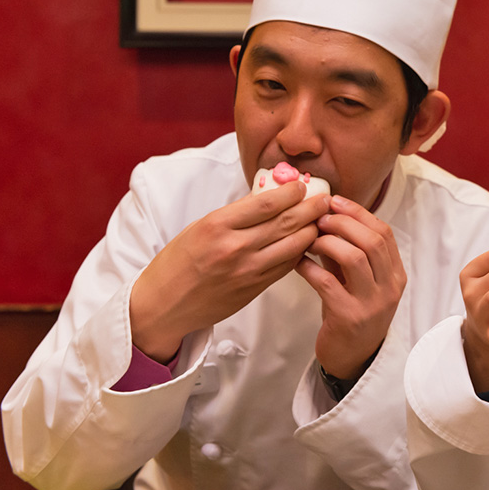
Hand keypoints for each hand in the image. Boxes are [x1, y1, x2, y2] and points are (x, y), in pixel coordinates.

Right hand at [130, 182, 329, 361]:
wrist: (163, 304)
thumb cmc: (178, 262)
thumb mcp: (200, 228)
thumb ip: (234, 215)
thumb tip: (267, 199)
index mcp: (218, 225)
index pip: (266, 203)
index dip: (290, 193)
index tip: (302, 185)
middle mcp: (235, 247)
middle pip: (285, 222)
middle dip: (310, 208)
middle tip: (325, 199)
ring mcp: (247, 270)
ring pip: (293, 245)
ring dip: (312, 230)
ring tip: (323, 219)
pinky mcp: (254, 288)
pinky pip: (286, 266)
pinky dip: (300, 252)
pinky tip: (308, 243)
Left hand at [296, 196, 405, 378]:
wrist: (352, 357)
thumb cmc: (352, 312)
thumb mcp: (356, 279)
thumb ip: (347, 250)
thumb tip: (326, 215)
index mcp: (396, 274)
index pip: (384, 232)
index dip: (358, 213)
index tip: (334, 202)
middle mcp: (390, 287)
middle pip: (372, 241)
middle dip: (342, 223)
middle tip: (318, 218)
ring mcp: (372, 303)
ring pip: (354, 257)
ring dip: (327, 242)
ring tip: (309, 239)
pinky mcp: (349, 317)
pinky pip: (328, 283)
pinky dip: (310, 268)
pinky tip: (299, 263)